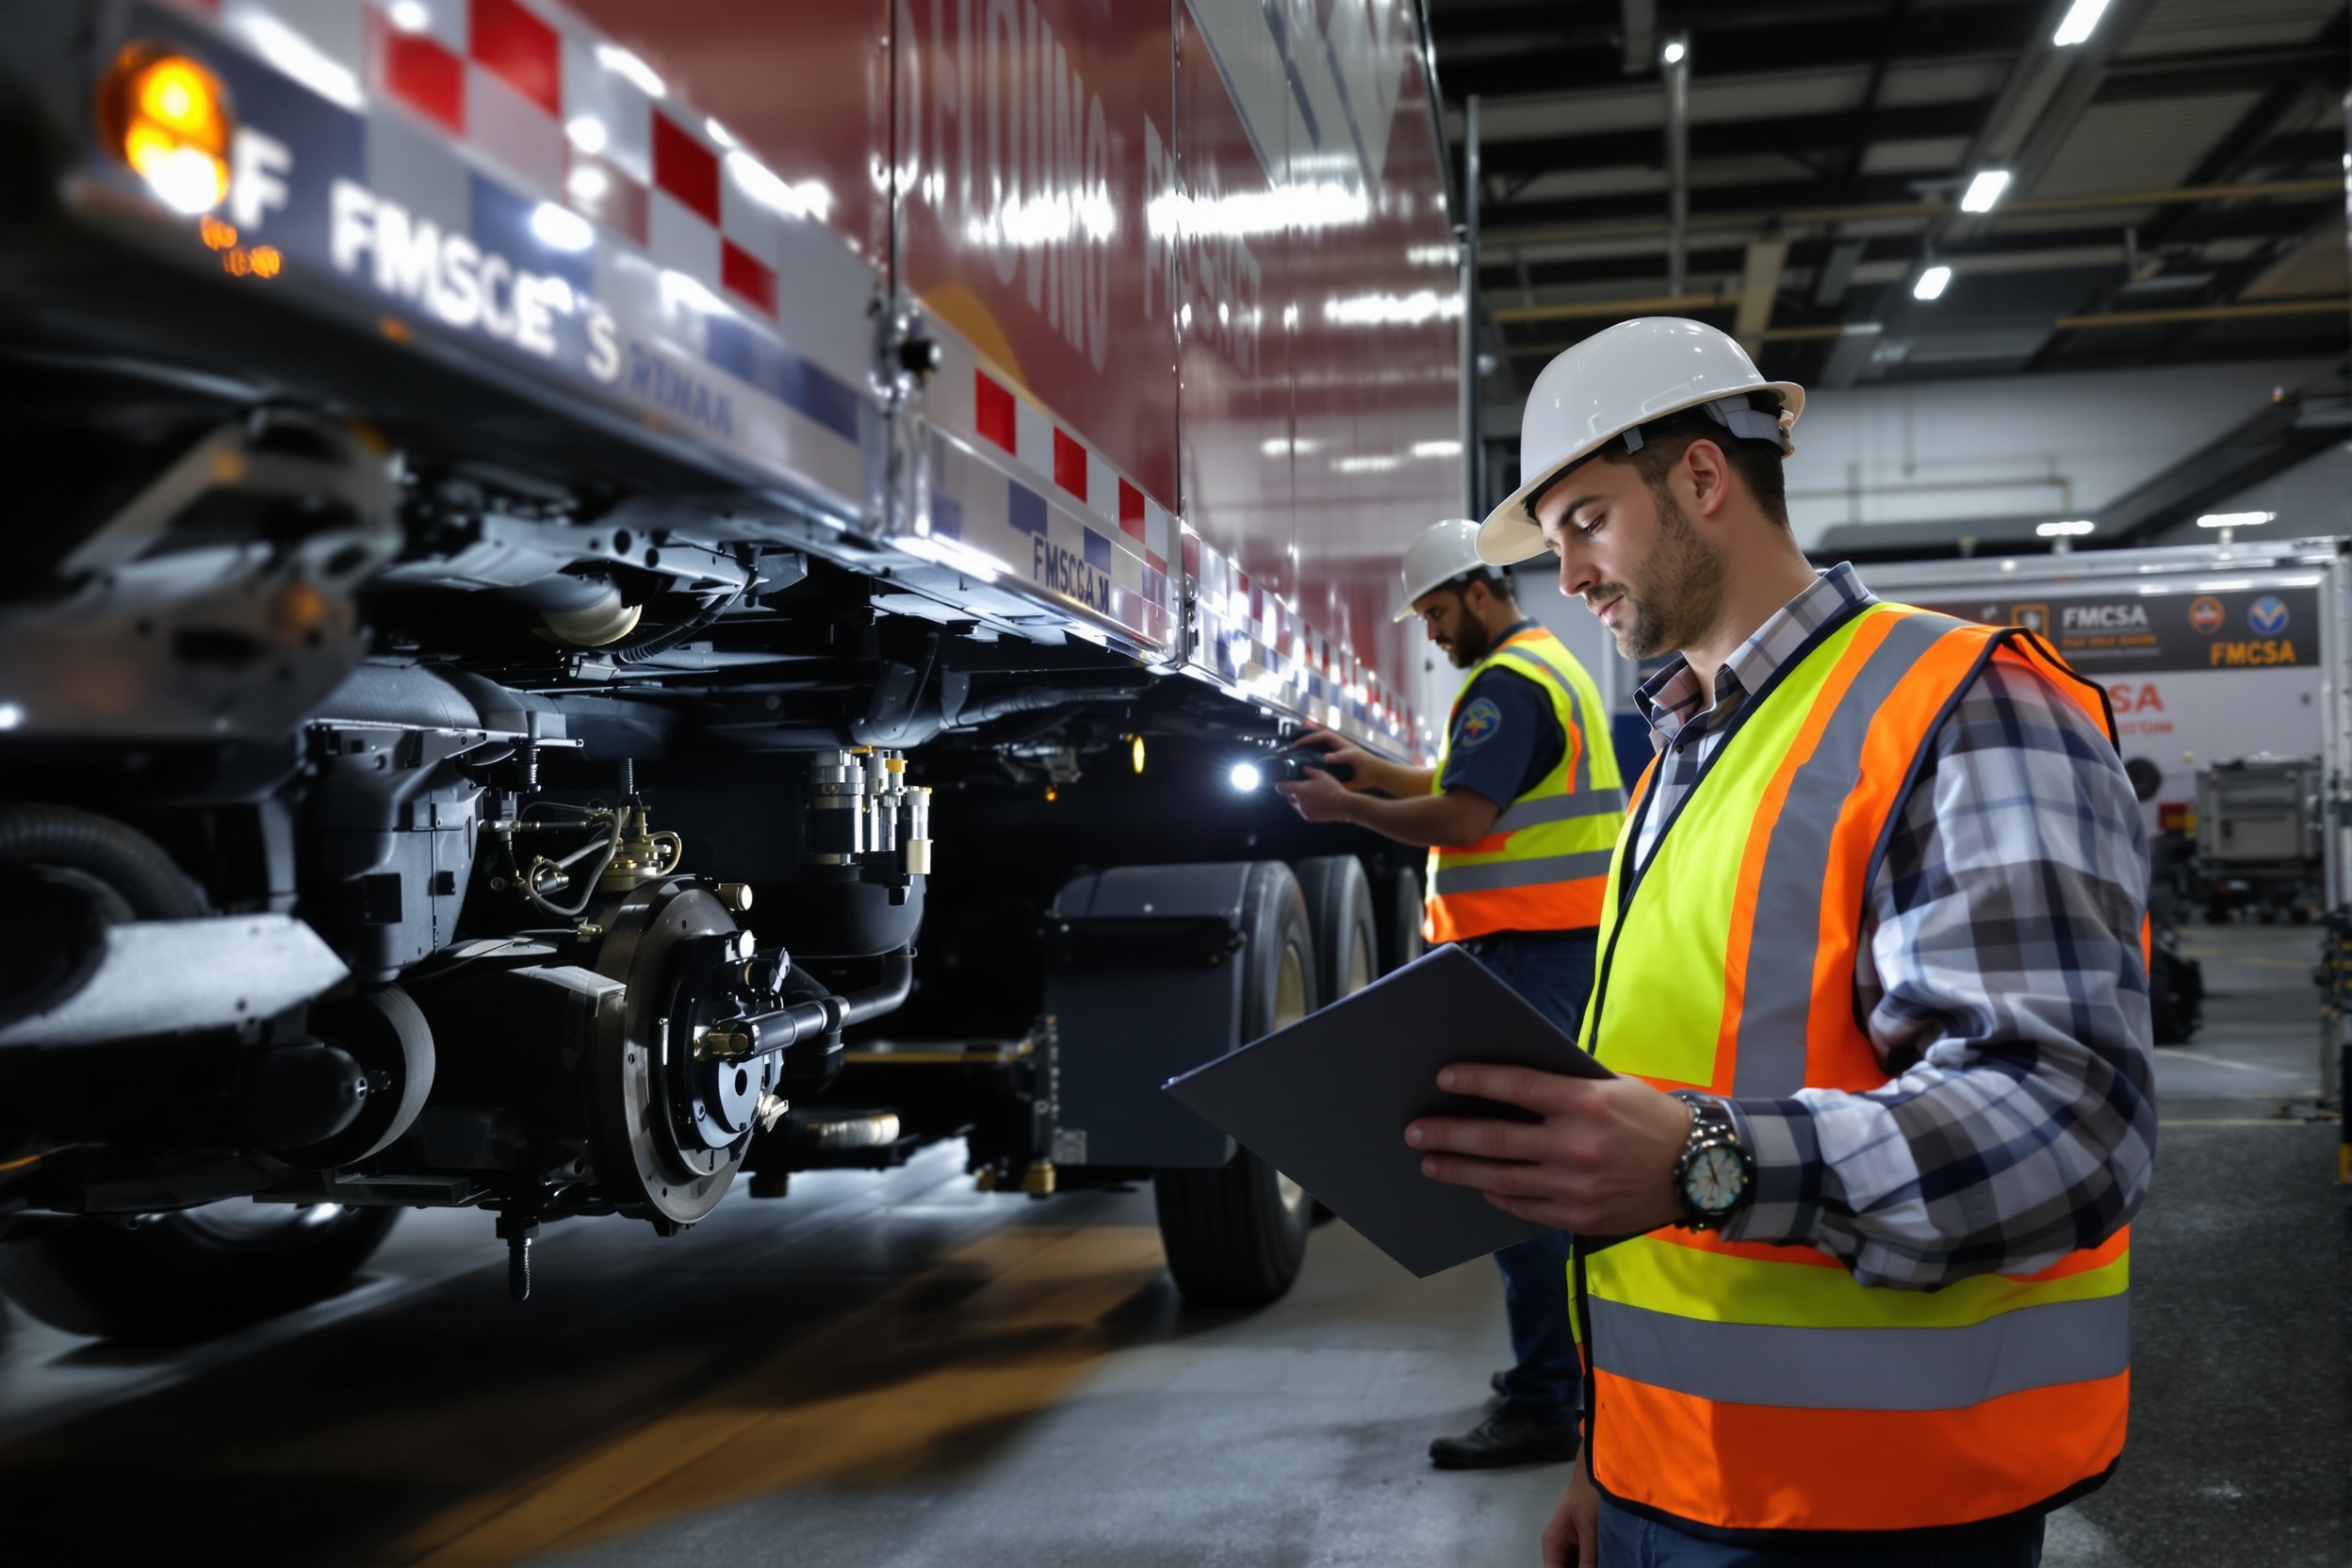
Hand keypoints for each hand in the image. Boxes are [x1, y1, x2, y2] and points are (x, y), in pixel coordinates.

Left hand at [1274, 767, 1354, 822]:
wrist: (1342, 805)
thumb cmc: (1332, 788)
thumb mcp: (1321, 775)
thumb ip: (1309, 771)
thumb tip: (1302, 768)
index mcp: (1299, 790)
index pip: (1281, 788)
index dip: (1279, 785)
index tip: (1281, 783)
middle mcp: (1298, 801)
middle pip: (1288, 796)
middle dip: (1291, 792)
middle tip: (1300, 787)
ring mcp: (1302, 811)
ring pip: (1295, 804)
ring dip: (1298, 800)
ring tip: (1308, 795)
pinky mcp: (1308, 817)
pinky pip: (1302, 811)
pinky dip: (1304, 807)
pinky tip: (1313, 802)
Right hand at [1296, 728, 1381, 791]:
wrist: (1377, 773)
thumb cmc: (1366, 767)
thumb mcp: (1353, 759)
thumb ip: (1340, 757)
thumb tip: (1325, 757)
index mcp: (1341, 744)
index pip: (1322, 736)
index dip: (1309, 738)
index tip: (1298, 744)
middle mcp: (1338, 746)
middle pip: (1319, 738)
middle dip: (1307, 739)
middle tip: (1294, 746)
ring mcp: (1339, 753)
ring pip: (1321, 746)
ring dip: (1310, 746)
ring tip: (1296, 752)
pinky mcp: (1339, 761)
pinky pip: (1324, 755)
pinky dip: (1315, 756)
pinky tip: (1307, 763)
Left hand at [1405, 1063, 1691, 1235]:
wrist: (1701, 1169)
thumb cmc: (1649, 1119)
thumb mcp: (1612, 1087)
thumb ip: (1564, 1087)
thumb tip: (1505, 1084)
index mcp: (1584, 1102)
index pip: (1515, 1086)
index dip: (1475, 1080)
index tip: (1442, 1078)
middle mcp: (1576, 1144)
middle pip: (1496, 1138)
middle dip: (1448, 1134)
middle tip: (1414, 1132)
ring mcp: (1576, 1185)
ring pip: (1502, 1177)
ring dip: (1460, 1170)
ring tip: (1431, 1163)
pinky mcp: (1580, 1217)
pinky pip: (1525, 1207)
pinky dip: (1499, 1196)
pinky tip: (1480, 1186)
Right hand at [1541, 1453, 1599, 1567]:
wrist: (1599, 1470)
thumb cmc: (1589, 1495)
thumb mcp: (1590, 1529)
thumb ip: (1587, 1558)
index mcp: (1553, 1542)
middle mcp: (1559, 1546)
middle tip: (1607, 1564)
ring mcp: (1573, 1544)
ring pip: (1579, 1565)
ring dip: (1590, 1566)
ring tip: (1610, 1561)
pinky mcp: (1586, 1541)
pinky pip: (1587, 1560)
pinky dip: (1596, 1563)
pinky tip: (1610, 1561)